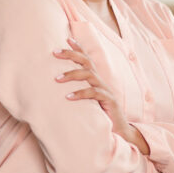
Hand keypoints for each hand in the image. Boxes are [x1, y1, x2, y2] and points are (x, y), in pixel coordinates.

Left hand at [55, 38, 149, 154]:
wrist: (119, 133)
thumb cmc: (99, 117)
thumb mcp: (87, 103)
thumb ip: (77, 93)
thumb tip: (56, 88)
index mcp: (96, 80)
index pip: (87, 60)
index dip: (78, 48)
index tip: (66, 39)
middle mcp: (101, 82)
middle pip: (86, 62)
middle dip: (71, 54)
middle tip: (54, 52)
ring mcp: (106, 90)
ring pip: (89, 75)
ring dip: (71, 74)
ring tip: (56, 78)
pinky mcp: (109, 101)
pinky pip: (94, 94)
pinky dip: (80, 94)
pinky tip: (68, 97)